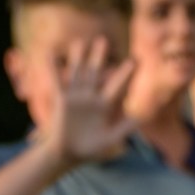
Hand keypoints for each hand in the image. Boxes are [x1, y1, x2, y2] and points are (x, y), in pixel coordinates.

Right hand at [44, 33, 135, 165]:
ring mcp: (76, 97)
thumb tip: (144, 117)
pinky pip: (57, 81)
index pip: (117, 86)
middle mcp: (91, 97)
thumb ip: (126, 126)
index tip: (134, 61)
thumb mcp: (112, 138)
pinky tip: (50, 53)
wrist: (70, 154)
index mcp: (105, 105)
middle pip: (95, 73)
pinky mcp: (62, 100)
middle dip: (98, 57)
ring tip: (79, 42)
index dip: (124, 74)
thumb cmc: (92, 149)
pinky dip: (53, 68)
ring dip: (77, 58)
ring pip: (77, 72)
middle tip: (102, 40)